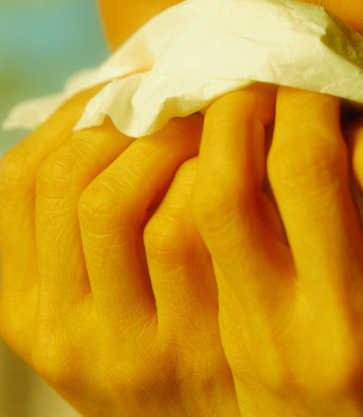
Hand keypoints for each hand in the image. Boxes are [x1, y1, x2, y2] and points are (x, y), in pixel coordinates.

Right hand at [0, 89, 238, 416]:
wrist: (228, 411)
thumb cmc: (170, 321)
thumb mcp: (105, 283)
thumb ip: (90, 214)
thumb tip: (111, 100)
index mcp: (25, 304)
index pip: (20, 179)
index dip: (72, 117)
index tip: (121, 91)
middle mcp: (59, 331)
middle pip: (65, 178)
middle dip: (122, 116)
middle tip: (170, 94)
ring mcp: (123, 345)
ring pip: (112, 197)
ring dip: (162, 137)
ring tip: (200, 116)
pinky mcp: (192, 344)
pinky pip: (179, 224)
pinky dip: (201, 173)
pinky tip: (228, 160)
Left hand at [192, 84, 362, 416]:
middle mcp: (355, 325)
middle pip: (304, 162)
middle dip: (297, 96)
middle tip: (299, 80)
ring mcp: (280, 341)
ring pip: (225, 195)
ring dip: (231, 126)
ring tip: (247, 102)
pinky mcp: (233, 348)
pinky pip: (195, 239)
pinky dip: (196, 178)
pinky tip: (215, 155)